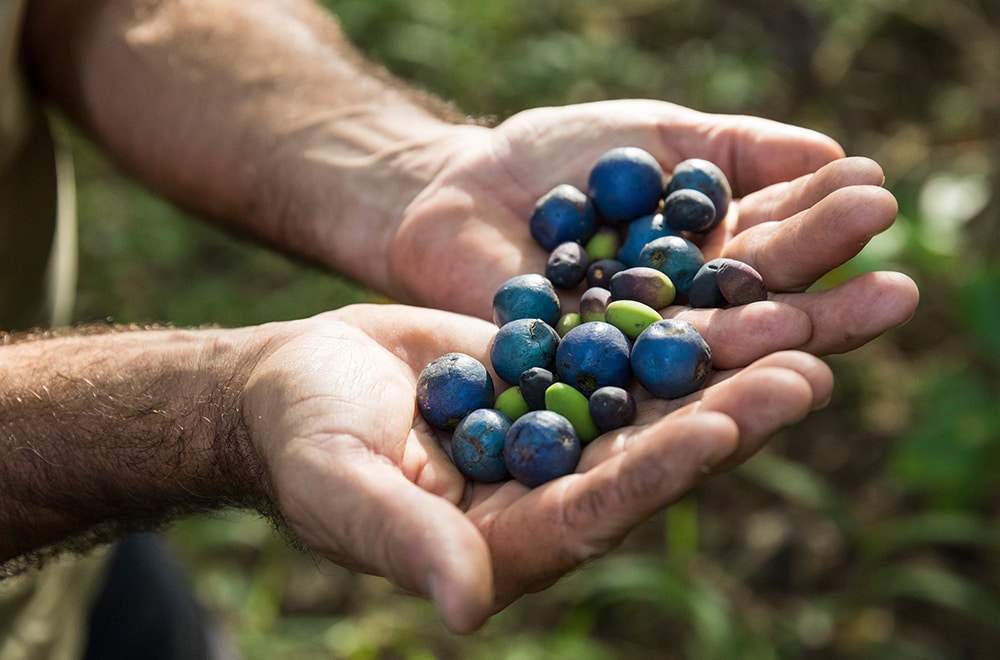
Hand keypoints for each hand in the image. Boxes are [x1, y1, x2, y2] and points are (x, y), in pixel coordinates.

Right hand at [240, 303, 831, 633]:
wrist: (292, 381)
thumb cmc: (301, 439)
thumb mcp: (342, 486)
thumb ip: (405, 541)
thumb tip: (467, 607)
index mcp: (504, 540)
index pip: (595, 511)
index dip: (658, 472)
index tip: (722, 427)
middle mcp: (546, 492)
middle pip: (648, 457)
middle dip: (727, 414)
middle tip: (809, 368)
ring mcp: (555, 433)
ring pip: (652, 400)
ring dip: (723, 365)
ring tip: (799, 322)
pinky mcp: (553, 378)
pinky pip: (622, 348)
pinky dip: (673, 321)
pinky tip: (728, 285)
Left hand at [390, 100, 917, 366]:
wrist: (449, 190)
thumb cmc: (551, 160)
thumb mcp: (649, 138)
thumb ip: (728, 150)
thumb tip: (826, 155)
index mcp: (704, 259)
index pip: (775, 250)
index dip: (821, 227)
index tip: (874, 198)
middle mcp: (679, 316)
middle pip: (758, 317)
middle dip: (823, 306)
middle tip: (897, 295)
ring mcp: (629, 356)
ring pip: (704, 359)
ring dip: (762, 353)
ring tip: (820, 345)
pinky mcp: (575, 384)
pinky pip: (627, 384)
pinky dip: (671, 380)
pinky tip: (720, 375)